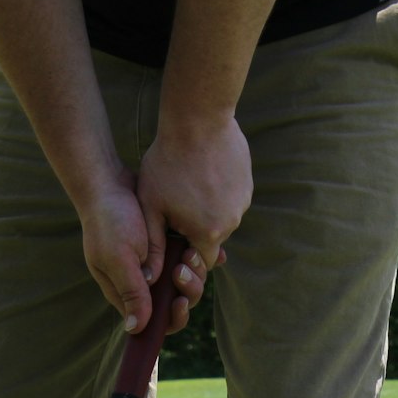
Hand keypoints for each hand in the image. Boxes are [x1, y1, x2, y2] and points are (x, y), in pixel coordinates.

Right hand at [76, 165, 208, 335]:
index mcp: (125, 291)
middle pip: (174, 302)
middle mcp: (140, 281)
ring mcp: (153, 265)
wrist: (107, 182)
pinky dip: (200, 258)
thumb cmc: (109, 219)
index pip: (154, 321)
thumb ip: (130, 291)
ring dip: (194, 271)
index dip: (172, 317)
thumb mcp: (120, 258)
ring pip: (184, 281)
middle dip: (187, 290)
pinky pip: (187, 259)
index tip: (180, 301)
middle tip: (185, 266)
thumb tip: (135, 329)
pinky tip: (214, 253)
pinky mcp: (163, 247)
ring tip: (191, 251)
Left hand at [136, 114, 250, 276]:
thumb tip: (149, 278)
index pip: (200, 261)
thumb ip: (153, 245)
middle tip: (176, 204)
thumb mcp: (151, 205)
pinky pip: (231, 198)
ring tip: (188, 185)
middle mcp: (231, 222)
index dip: (185, 256)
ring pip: (222, 217)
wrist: (198, 119)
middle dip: (194, 230)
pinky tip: (202, 172)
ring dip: (207, 209)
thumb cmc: (167, 162)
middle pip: (211, 239)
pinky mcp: (247, 183)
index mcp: (208, 233)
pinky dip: (218, 192)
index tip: (172, 237)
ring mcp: (243, 202)